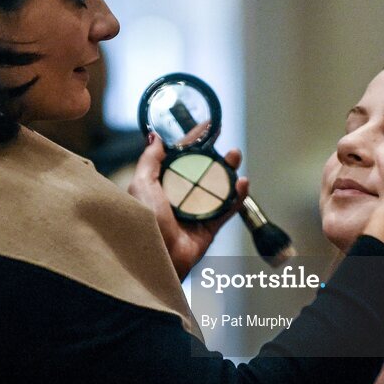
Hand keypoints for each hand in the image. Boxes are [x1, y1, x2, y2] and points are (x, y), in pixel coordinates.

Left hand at [129, 135, 249, 279]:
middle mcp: (180, 197)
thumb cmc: (144, 223)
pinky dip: (236, 196)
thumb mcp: (141, 184)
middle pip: (203, 171)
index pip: (181, 158)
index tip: (207, 127)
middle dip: (217, 157)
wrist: (157, 256)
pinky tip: (242, 183)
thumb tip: (154, 138)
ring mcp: (195, 213)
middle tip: (227, 144)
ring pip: (218, 187)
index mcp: (162, 185)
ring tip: (235, 157)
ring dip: (229, 171)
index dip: (194, 142)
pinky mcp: (209, 228)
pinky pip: (227, 209)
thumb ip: (149, 160)